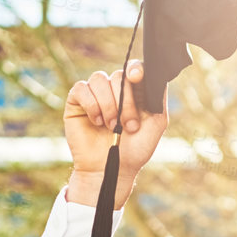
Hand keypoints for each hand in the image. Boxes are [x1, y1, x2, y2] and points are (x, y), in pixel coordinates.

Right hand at [63, 61, 167, 207]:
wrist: (111, 169)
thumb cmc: (134, 150)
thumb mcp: (156, 124)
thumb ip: (159, 99)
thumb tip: (157, 75)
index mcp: (133, 92)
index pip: (133, 68)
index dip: (135, 69)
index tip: (136, 78)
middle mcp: (113, 90)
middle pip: (118, 76)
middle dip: (126, 101)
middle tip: (128, 126)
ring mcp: (95, 95)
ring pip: (99, 79)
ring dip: (108, 104)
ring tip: (111, 126)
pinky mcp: (77, 102)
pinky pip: (81, 88)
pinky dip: (91, 104)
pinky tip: (96, 121)